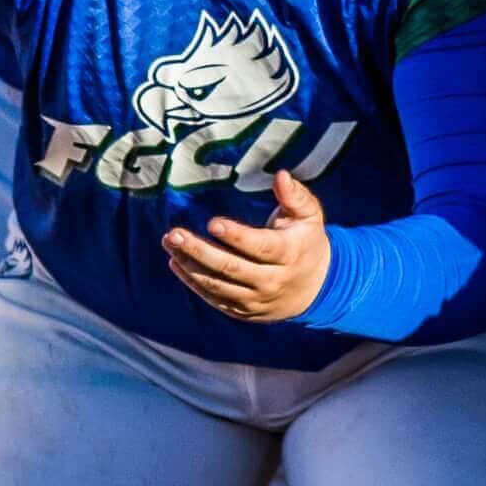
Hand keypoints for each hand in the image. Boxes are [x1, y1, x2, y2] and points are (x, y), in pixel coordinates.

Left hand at [164, 171, 338, 323]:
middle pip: (231, 268)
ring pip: (218, 285)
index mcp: (289, 254)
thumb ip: (295, 195)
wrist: (315, 289)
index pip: (260, 246)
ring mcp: (256, 298)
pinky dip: (193, 282)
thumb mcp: (310, 216)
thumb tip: (281, 175)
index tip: (212, 222)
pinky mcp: (243, 310)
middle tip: (175, 234)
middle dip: (200, 251)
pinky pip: (215, 298)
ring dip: (190, 265)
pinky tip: (176, 264)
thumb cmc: (306, 242)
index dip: (236, 236)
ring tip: (169, 244)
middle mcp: (272, 280)